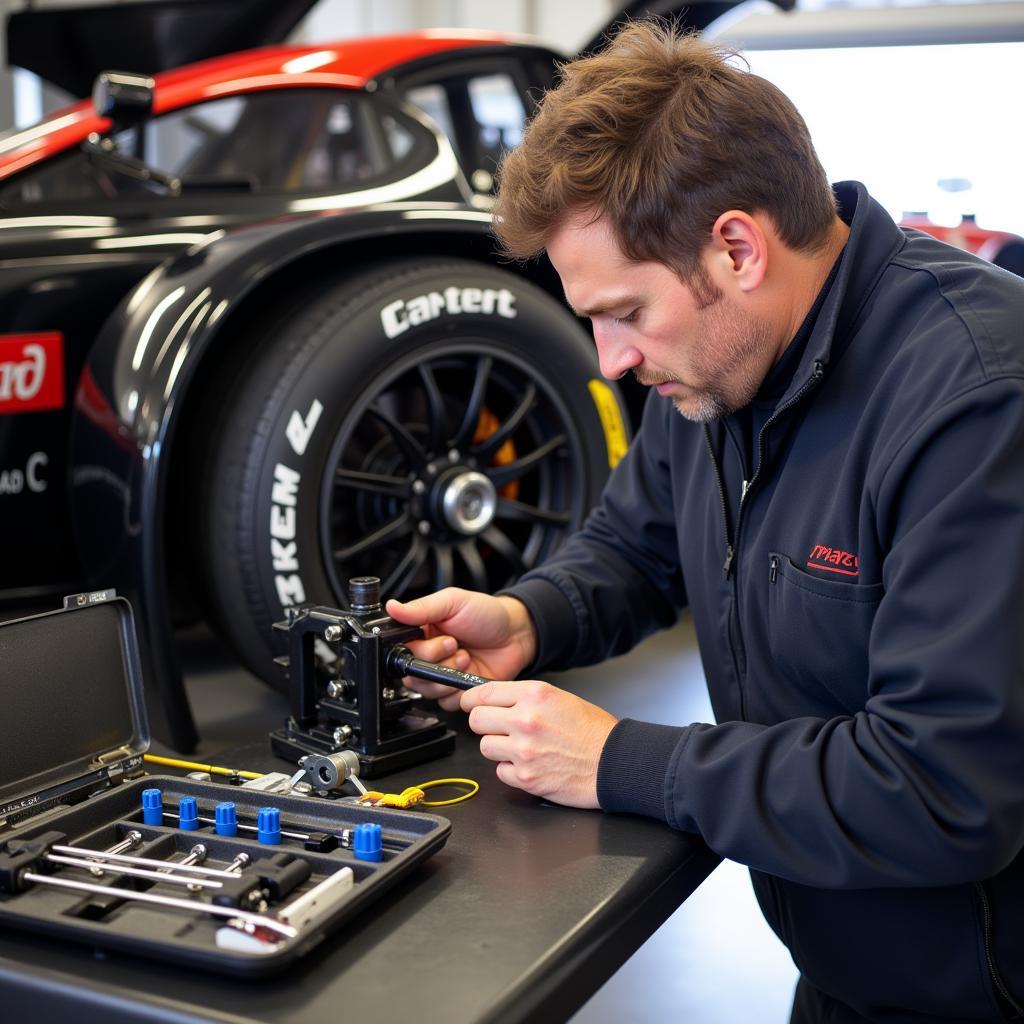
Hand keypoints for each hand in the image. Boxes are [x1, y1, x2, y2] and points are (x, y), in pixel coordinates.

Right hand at [386, 588, 536, 711]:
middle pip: (412, 674)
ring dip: (448, 675)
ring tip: (465, 658)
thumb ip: (422, 608)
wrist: (516, 634)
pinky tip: (469, 672)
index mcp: (421, 633)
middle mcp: (427, 656)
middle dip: (437, 662)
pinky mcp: (455, 691)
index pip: (403, 651)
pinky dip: (458, 691)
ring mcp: (441, 675)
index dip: (421, 650)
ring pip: (427, 690)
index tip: (443, 640)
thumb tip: (392, 607)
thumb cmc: (486, 614)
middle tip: (455, 646)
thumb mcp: (453, 602)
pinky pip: (444, 702)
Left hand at [460, 680, 616, 808]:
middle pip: (477, 720)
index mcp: (535, 695)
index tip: (469, 704)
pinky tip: (530, 764)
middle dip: (484, 724)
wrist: (614, 763)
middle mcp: (525, 719)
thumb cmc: (594, 732)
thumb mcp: (560, 698)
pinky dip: (511, 770)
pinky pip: (500, 771)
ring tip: (521, 747)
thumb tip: (496, 701)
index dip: (471, 699)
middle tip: (497, 727)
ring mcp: (523, 750)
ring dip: (499, 748)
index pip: (484, 693)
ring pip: (485, 746)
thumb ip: (525, 698)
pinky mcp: (525, 777)